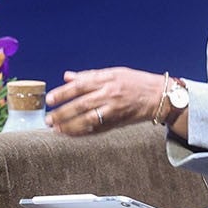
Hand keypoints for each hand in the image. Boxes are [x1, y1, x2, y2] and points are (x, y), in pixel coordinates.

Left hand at [45, 66, 164, 135]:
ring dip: (70, 126)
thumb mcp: (113, 72)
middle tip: (48, 119)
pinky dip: (83, 132)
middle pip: (81, 105)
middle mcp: (109, 94)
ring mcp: (114, 110)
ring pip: (88, 119)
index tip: (49, 99)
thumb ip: (89, 75)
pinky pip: (97, 129)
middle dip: (62, 113)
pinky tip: (71, 134)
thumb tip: (68, 76)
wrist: (159, 96)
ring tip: (56, 129)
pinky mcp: (117, 122)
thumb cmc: (136, 81)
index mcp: (106, 79)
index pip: (80, 86)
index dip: (63, 93)